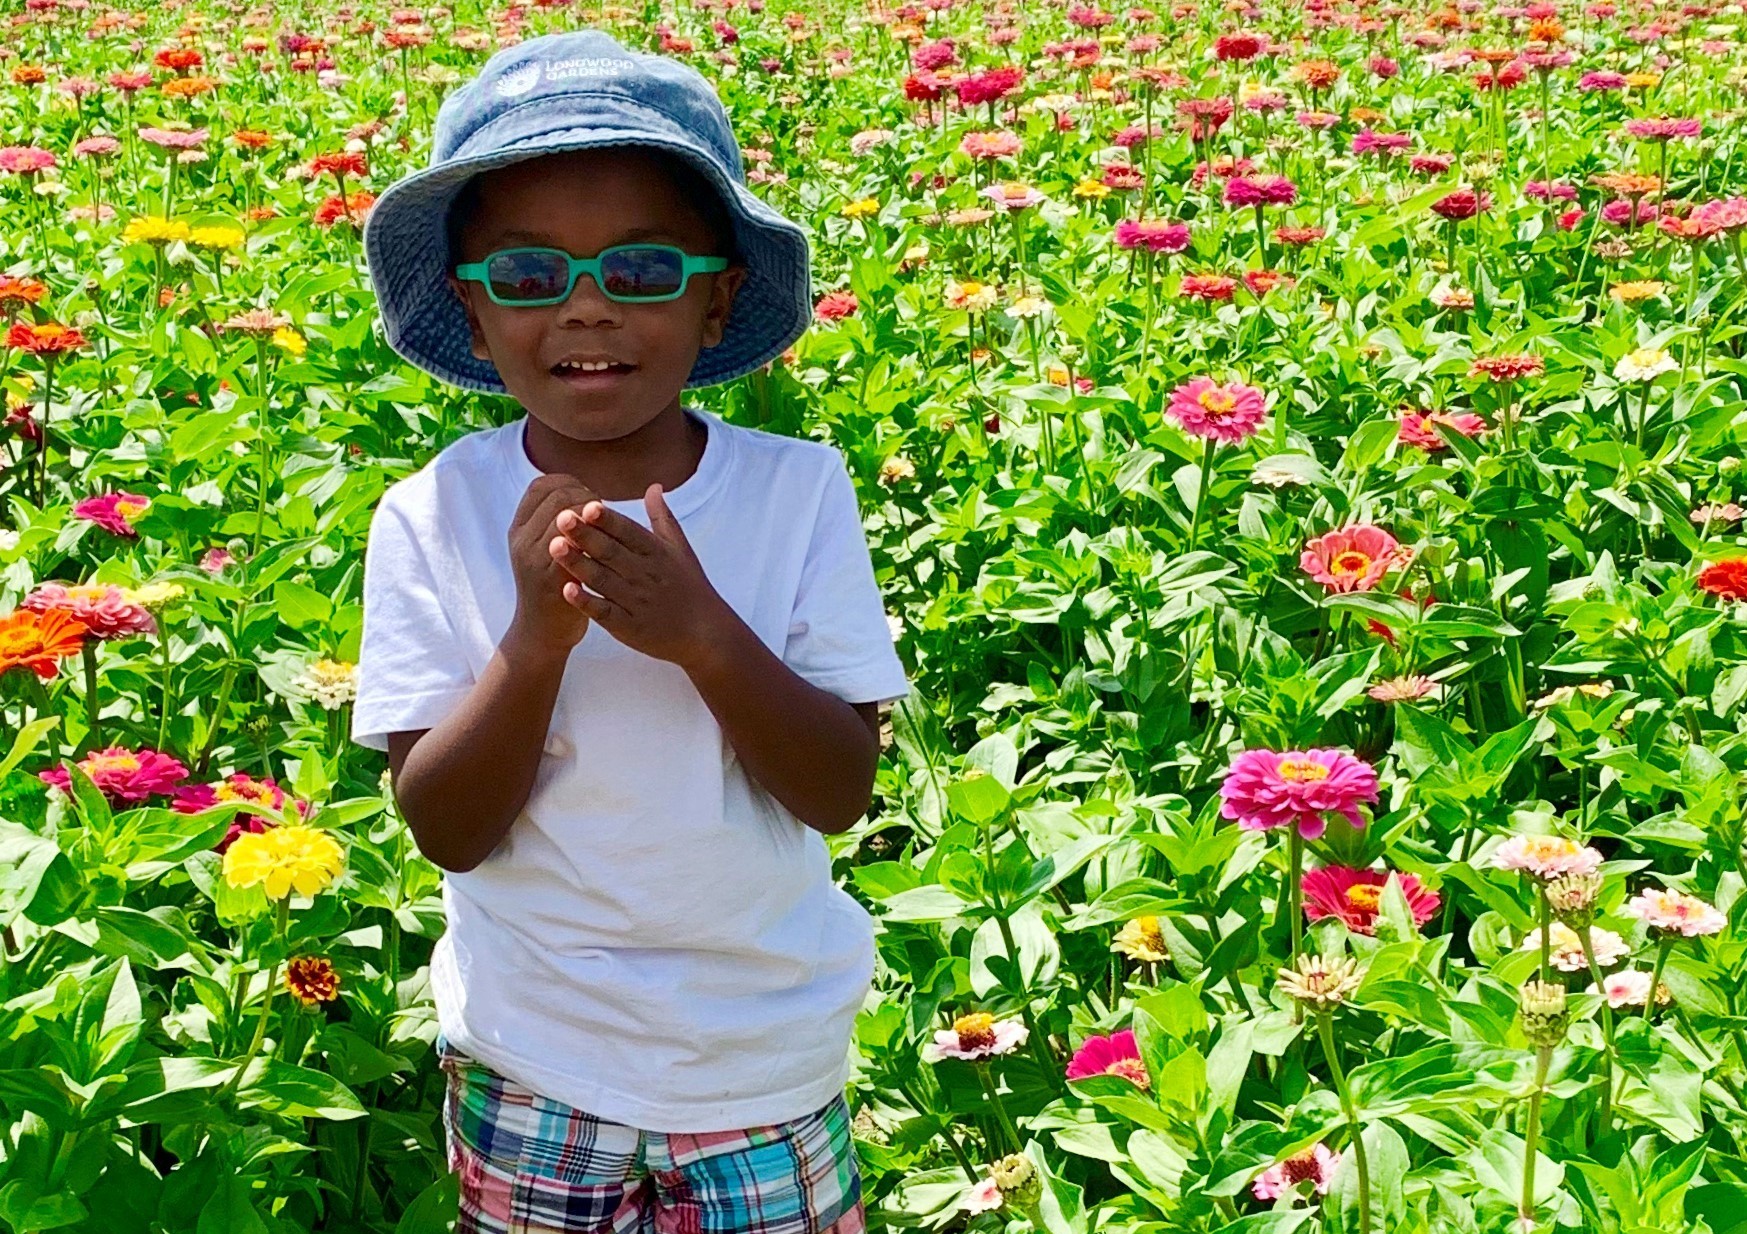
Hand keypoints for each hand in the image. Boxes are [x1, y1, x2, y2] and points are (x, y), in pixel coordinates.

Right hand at [506, 473, 602, 651]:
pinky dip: (594, 539)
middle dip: (586, 497)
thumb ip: (552, 521)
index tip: (588, 493)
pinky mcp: (553, 579)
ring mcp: (535, 560)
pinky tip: (610, 543)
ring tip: (606, 524)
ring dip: (593, 516)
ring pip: (566, 519)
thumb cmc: (551, 584)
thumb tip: (578, 490)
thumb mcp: (540, 548)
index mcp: (519, 529)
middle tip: (602, 510)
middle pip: (557, 497)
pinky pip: (575, 548)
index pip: (541, 486)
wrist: (542, 632)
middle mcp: (522, 541)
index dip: (568, 483)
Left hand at [548, 484, 732, 666]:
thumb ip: (662, 517)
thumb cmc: (689, 586)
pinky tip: (566, 590)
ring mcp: (636, 601)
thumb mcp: (681, 549)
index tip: (588, 505)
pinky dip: (586, 602)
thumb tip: (654, 486)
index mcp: (656, 553)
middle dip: (585, 535)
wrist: (705, 632)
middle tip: (561, 517)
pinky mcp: (629, 627)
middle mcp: (645, 575)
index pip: (629, 531)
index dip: (609, 520)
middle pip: (611, 552)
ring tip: (554, 546)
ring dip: (578, 563)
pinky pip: (604, 612)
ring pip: (602, 579)